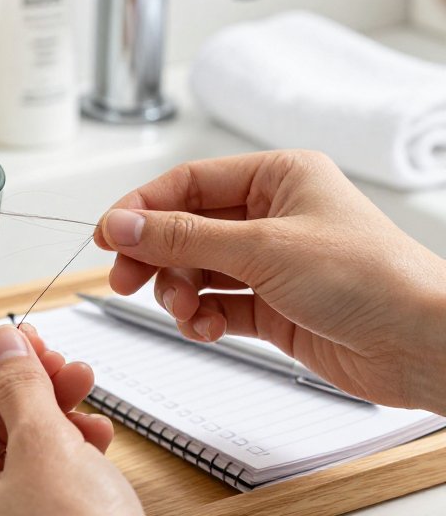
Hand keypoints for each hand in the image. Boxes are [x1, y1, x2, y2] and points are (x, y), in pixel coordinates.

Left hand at [0, 324, 142, 515]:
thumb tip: (4, 344)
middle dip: (26, 387)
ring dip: (54, 412)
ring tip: (84, 386)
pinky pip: (42, 477)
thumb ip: (21, 388)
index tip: (13, 337)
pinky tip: (96, 434)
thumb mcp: (46, 450)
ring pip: (18, 449)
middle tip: (56, 358)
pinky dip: (69, 449)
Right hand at [95, 150, 445, 412]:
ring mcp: (271, 262)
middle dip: (154, 256)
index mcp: (276, 177)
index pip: (187, 183)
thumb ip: (183, 238)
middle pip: (185, 229)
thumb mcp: (262, 248)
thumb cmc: (370, 278)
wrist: (422, 344)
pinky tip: (210, 328)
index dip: (142, 209)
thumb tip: (123, 224)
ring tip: (187, 311)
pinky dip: (204, 318)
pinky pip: (217, 305)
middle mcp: (271, 216)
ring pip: (196, 270)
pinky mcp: (273, 306)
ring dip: (180, 293)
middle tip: (125, 279)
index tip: (107, 235)